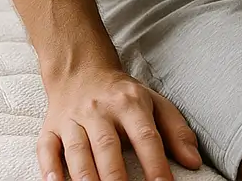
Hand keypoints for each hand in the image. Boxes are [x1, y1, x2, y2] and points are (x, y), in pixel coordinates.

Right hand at [39, 64, 201, 180]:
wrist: (82, 71)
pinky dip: (50, 169)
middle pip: (108, 146)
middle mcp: (100, 110)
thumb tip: (194, 162)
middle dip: (115, 176)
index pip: (146, 135)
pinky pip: (47, 150)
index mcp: (131, 103)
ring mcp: (73, 119)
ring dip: (85, 177)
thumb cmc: (124, 96)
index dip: (155, 163)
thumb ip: (176, 132)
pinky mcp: (50, 129)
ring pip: (77, 151)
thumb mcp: (155, 104)